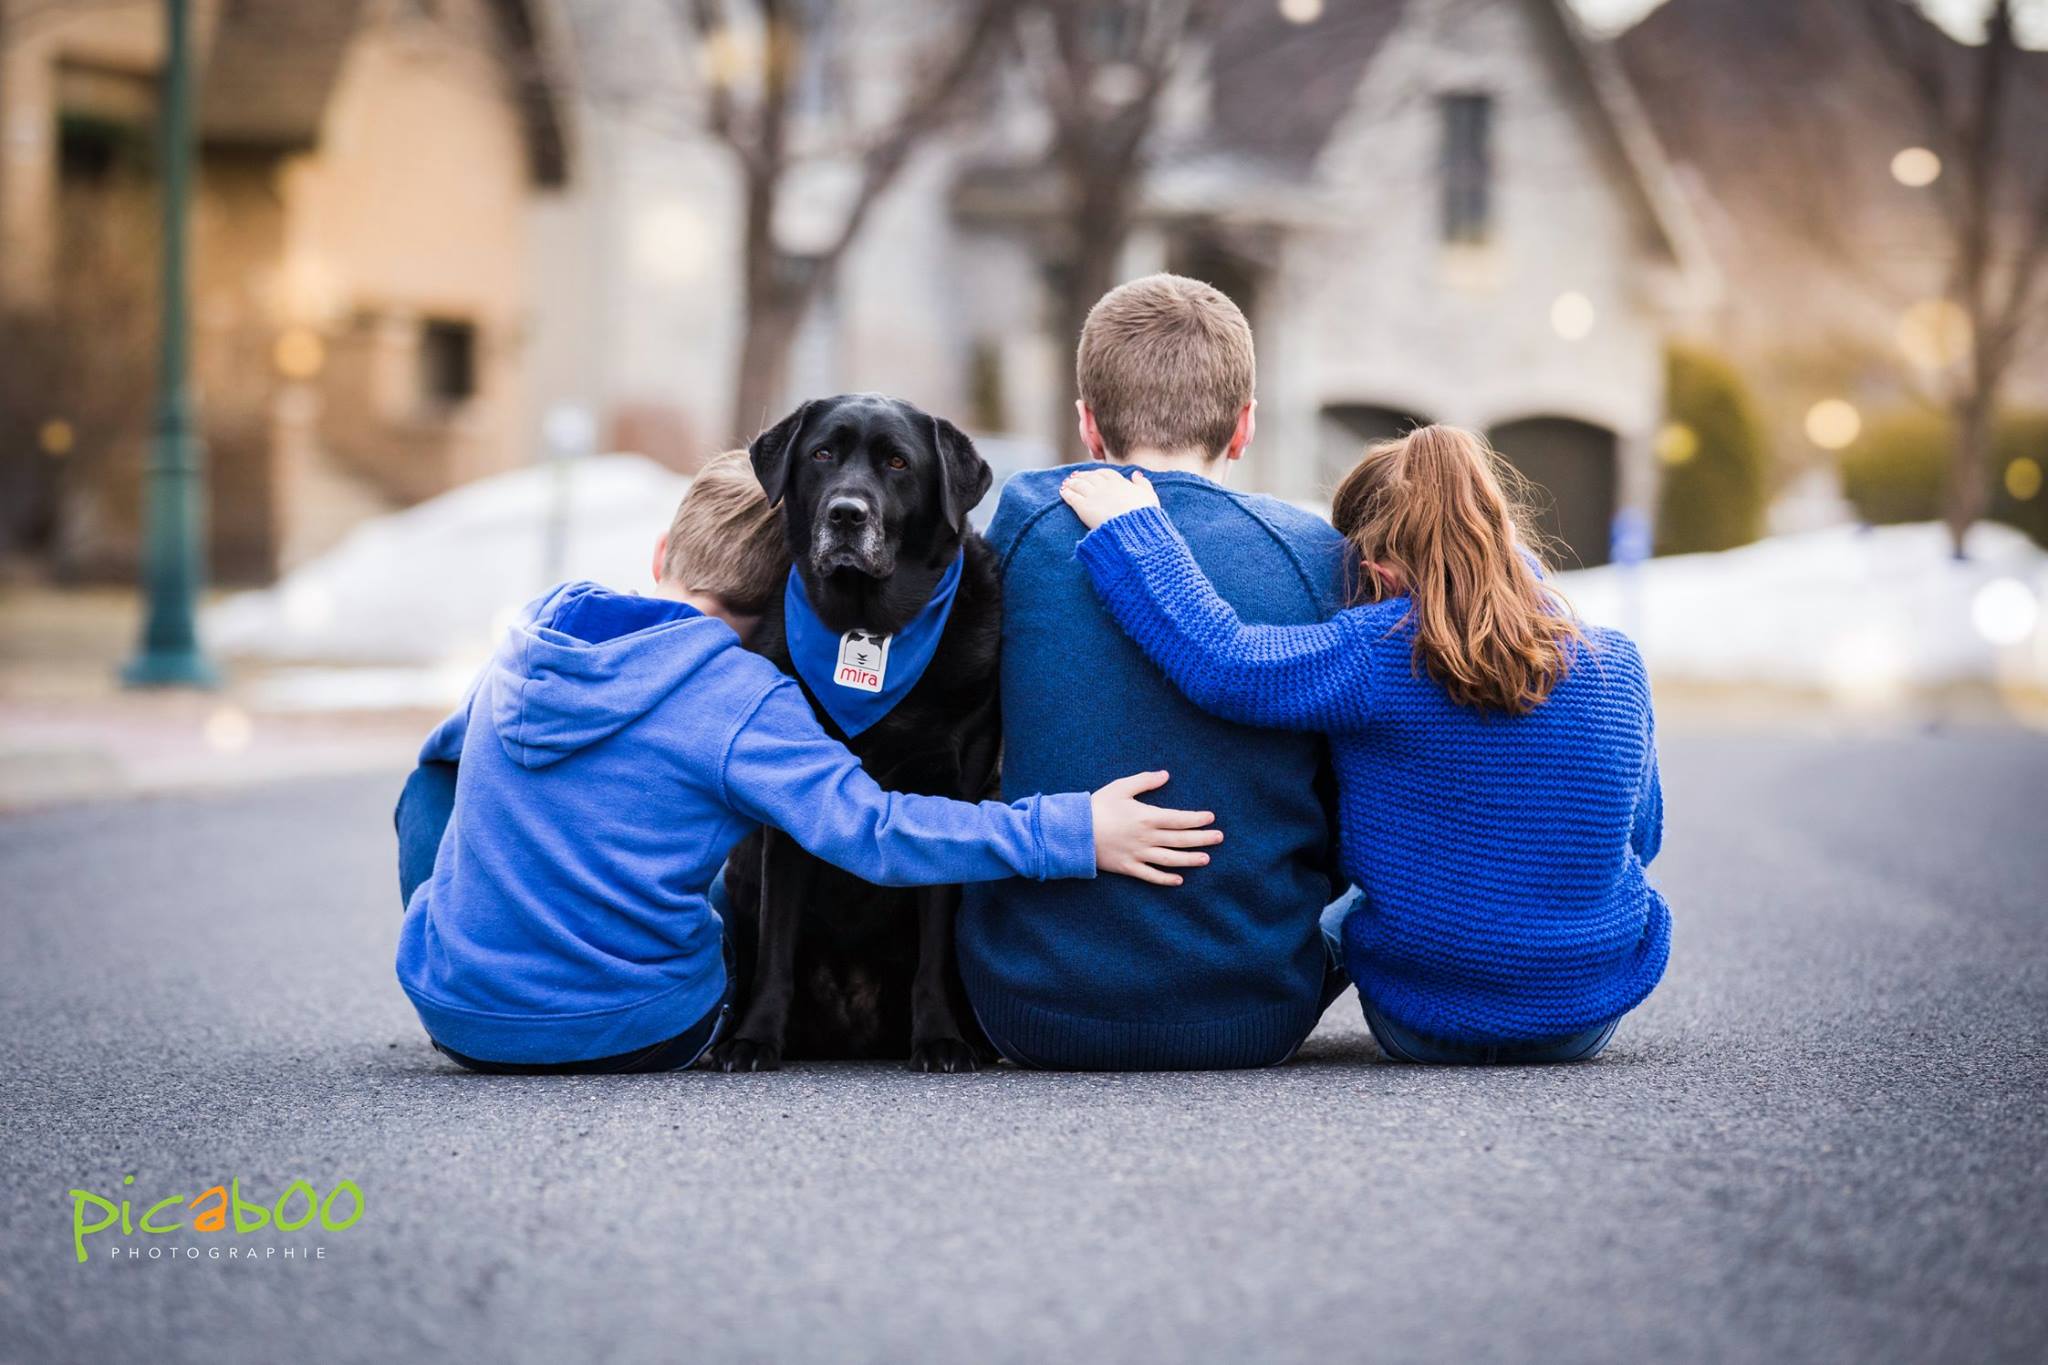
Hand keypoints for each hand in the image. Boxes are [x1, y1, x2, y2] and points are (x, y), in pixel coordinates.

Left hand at [1061, 468, 1159, 530]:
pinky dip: (1067, 493)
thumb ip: (1143, 483)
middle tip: (1076, 476)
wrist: (1132, 528)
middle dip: (1083, 476)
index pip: (1106, 473)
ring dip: (1072, 483)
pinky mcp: (1083, 507)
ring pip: (1079, 484)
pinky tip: (1063, 492)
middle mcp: (1105, 486)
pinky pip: (1072, 497)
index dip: (1098, 473)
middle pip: (1090, 477)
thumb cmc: (1144, 515)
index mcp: (1120, 483)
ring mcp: (1093, 495)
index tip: (1094, 474)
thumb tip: (1136, 474)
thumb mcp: (1149, 496)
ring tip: (1067, 483)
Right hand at [1089, 770, 1221, 886]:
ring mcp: (1139, 855)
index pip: (1180, 819)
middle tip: (1219, 838)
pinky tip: (1179, 880)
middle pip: (1181, 840)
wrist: (1074, 832)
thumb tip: (1166, 775)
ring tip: (1206, 859)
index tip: (1211, 818)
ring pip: (1171, 860)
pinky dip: (1166, 879)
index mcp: (1147, 817)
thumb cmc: (1097, 807)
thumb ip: (1145, 780)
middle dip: (1202, 838)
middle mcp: (1147, 838)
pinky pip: (1151, 876)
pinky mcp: (1128, 868)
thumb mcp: (1120, 787)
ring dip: (1190, 859)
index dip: (1197, 819)